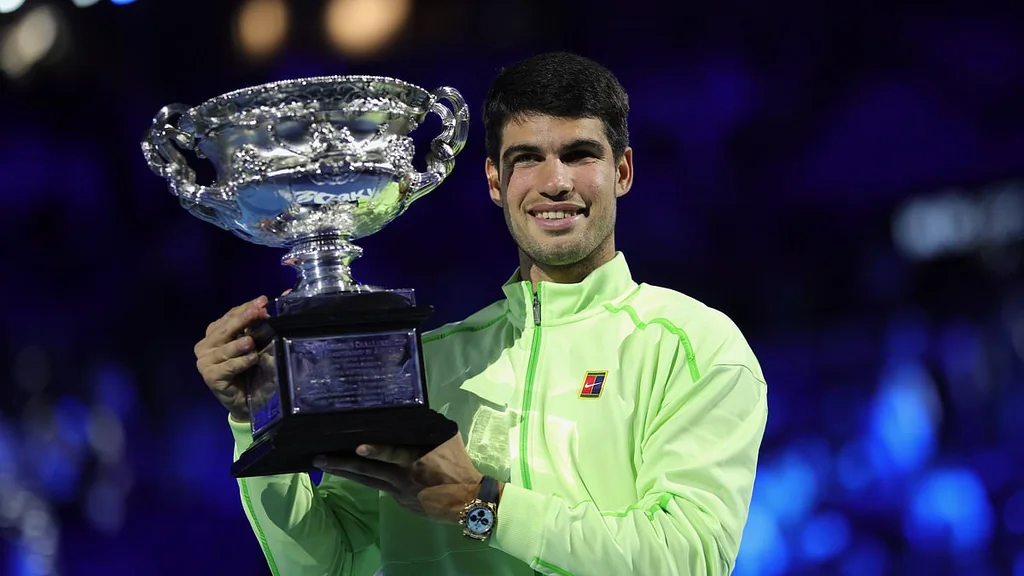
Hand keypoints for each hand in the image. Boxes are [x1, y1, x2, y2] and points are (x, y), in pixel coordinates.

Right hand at [194, 295, 269, 421]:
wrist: (249, 402)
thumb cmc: (254, 370)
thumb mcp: (261, 344)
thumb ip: (267, 322)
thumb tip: (286, 293)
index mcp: (217, 332)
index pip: (231, 315)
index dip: (247, 308)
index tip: (263, 300)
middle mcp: (207, 344)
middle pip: (226, 328)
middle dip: (244, 319)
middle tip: (259, 311)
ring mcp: (205, 361)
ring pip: (224, 348)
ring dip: (239, 344)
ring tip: (251, 342)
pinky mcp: (210, 377)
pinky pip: (227, 367)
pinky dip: (240, 363)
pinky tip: (252, 359)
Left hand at [314, 433, 483, 523]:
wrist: (467, 500)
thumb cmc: (457, 465)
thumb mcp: (446, 441)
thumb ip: (427, 430)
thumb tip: (414, 412)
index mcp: (415, 460)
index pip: (393, 454)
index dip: (375, 451)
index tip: (357, 447)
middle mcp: (402, 477)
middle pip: (368, 471)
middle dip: (341, 464)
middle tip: (319, 458)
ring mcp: (399, 492)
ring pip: (367, 481)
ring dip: (345, 473)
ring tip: (325, 466)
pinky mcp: (400, 502)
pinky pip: (380, 488)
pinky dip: (366, 480)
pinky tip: (351, 473)